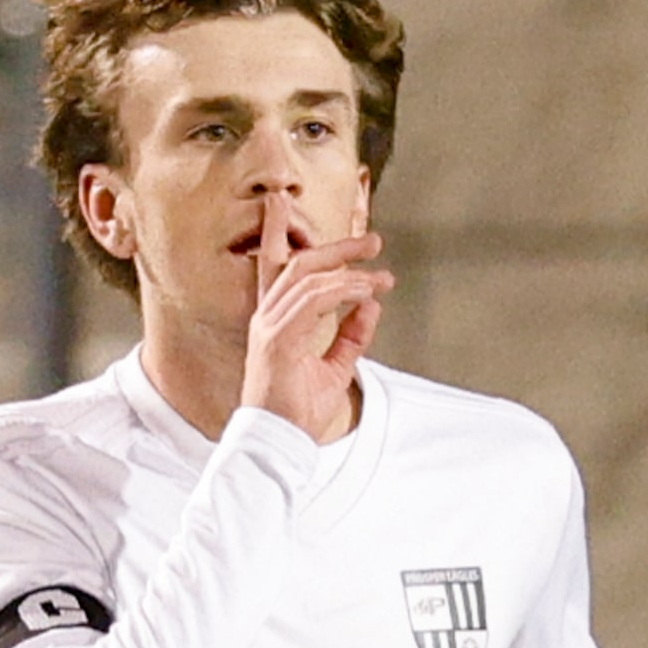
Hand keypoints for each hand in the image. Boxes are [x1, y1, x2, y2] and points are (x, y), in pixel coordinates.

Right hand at [240, 192, 390, 442]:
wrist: (278, 443)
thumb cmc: (298, 412)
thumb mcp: (334, 368)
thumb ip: (352, 336)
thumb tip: (372, 305)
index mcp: (274, 323)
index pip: (272, 269)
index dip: (275, 233)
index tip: (282, 204)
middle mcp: (267, 319)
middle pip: (297, 263)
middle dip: (336, 247)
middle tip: (372, 241)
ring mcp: (269, 327)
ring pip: (308, 277)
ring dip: (350, 270)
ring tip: (381, 273)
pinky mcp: (278, 338)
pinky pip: (314, 299)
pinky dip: (343, 290)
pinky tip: (367, 290)